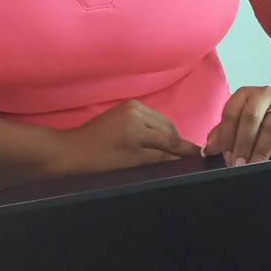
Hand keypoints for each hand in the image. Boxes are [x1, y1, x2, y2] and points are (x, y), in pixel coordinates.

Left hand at [58, 101, 200, 174]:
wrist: (69, 152)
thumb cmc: (98, 163)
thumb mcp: (132, 164)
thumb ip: (159, 158)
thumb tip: (182, 159)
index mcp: (138, 124)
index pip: (171, 139)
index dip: (186, 151)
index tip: (202, 158)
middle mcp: (137, 110)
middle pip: (169, 129)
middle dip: (178, 144)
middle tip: (187, 161)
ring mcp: (131, 106)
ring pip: (161, 122)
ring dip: (168, 137)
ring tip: (173, 154)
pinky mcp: (126, 108)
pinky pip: (150, 119)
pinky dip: (157, 131)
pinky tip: (157, 143)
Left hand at [202, 85, 270, 164]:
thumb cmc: (266, 122)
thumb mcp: (243, 125)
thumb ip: (223, 135)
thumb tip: (206, 150)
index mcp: (245, 94)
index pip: (231, 113)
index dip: (227, 137)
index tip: (226, 157)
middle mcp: (263, 94)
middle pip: (250, 118)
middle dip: (242, 144)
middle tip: (239, 165)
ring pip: (270, 125)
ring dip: (261, 148)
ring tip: (256, 166)